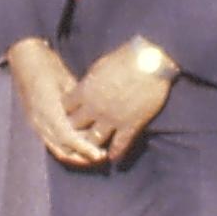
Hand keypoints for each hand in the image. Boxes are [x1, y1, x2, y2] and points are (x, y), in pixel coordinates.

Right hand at [6, 39, 107, 168]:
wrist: (24, 59)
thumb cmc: (48, 65)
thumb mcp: (66, 79)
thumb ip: (77, 100)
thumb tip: (94, 114)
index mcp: (47, 109)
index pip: (66, 136)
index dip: (83, 147)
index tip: (99, 153)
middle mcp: (39, 120)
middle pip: (61, 148)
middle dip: (81, 156)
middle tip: (101, 157)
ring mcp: (35, 122)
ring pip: (55, 147)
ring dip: (73, 154)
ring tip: (92, 155)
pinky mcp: (35, 122)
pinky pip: (50, 141)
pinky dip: (65, 147)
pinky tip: (78, 146)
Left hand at [65, 39, 175, 165]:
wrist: (150, 61)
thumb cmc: (125, 58)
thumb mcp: (99, 66)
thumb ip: (90, 82)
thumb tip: (84, 89)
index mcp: (86, 91)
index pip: (66, 107)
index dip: (67, 110)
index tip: (69, 112)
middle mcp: (95, 108)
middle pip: (75, 126)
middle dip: (74, 129)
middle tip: (76, 133)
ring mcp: (112, 119)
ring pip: (95, 140)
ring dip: (92, 145)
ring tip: (91, 150)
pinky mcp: (130, 125)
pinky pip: (120, 145)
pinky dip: (115, 153)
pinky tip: (113, 158)